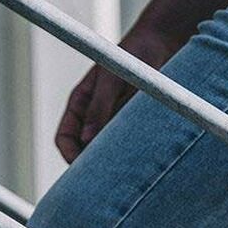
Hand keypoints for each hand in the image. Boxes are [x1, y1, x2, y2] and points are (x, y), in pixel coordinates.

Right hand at [55, 27, 181, 163]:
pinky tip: (144, 160)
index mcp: (81, 105)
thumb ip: (100, 107)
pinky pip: (129, 147)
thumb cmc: (134, 55)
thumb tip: (86, 140)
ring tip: (129, 171)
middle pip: (85, 152)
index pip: (65, 138)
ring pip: (108, 152)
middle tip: (108, 182)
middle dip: (93, 167)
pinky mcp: (135, 126)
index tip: (84, 170)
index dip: (70, 155)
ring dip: (115, 162)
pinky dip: (133, 156)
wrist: (161, 45)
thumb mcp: (113, 79)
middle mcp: (95, 117)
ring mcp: (115, 123)